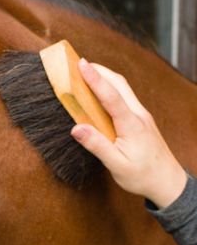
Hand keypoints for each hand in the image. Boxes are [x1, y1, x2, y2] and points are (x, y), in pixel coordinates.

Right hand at [71, 59, 186, 208]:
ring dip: (105, 77)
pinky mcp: (140, 121)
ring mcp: (141, 116)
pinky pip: (124, 99)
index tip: (81, 64)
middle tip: (79, 63)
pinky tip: (100, 93)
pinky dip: (110, 90)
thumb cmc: (142, 176)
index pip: (111, 96)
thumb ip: (97, 145)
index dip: (95, 79)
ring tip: (87, 72)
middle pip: (119, 84)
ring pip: (123, 89)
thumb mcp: (117, 165)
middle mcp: (138, 115)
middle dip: (100, 70)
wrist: (167, 182)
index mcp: (132, 125)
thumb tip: (76, 128)